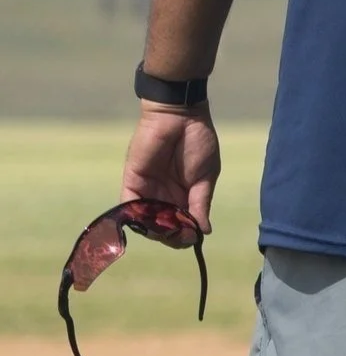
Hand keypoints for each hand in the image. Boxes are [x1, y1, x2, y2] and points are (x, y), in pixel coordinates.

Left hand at [122, 102, 220, 232]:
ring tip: (168, 231)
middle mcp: (164, 197)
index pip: (182, 224)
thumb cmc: (198, 143)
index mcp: (184, 196)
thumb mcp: (205, 178)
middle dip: (171, 235)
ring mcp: (147, 191)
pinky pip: (130, 206)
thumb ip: (201, 204)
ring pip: (146, 221)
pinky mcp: (132, 182)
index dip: (186, 234)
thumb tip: (204, 231)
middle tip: (180, 236)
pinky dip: (137, 219)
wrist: (180, 117)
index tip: (193, 237)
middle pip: (163, 226)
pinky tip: (150, 225)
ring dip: (156, 230)